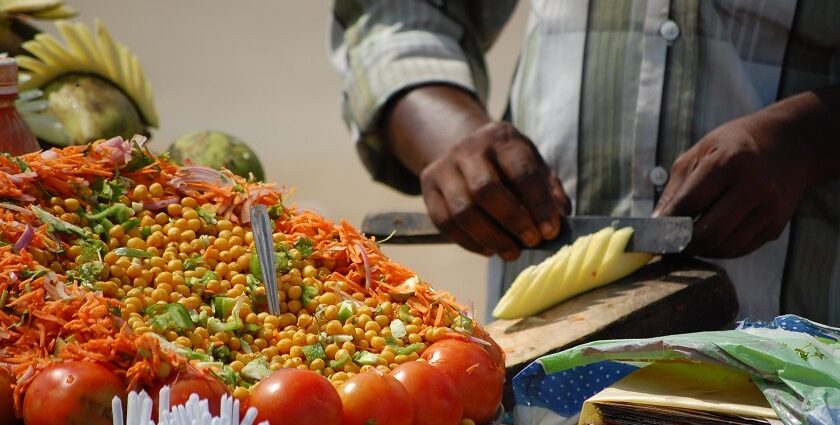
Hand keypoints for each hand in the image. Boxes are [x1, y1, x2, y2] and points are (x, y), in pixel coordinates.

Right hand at [420, 121, 570, 260]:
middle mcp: (469, 148)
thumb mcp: (533, 164)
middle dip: (512, 221)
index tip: (551, 232)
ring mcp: (444, 167)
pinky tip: (490, 250)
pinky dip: (469, 242)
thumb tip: (560, 220)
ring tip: (512, 253)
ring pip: (462, 211)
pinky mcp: (428, 187)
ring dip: (490, 238)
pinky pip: (445, 222)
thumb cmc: (507, 163)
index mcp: (502, 138)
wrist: (463, 146)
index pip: (521, 172)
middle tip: (532, 242)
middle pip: (486, 190)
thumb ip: (549, 190)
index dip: (538, 205)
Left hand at [653, 115, 811, 257]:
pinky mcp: (776, 227)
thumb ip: (675, 188)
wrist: (789, 145)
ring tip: (685, 244)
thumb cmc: (733, 146)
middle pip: (708, 234)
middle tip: (665, 248)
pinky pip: (740, 249)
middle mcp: (753, 187)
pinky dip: (719, 250)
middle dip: (681, 246)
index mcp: (729, 162)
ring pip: (725, 248)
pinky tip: (708, 241)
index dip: (666, 224)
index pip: (689, 205)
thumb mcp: (699, 153)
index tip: (651, 235)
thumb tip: (655, 224)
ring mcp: (769, 209)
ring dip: (700, 251)